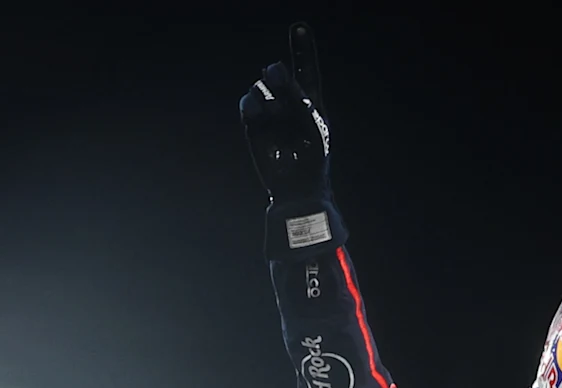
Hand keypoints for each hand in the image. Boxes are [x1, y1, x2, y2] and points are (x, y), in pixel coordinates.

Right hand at [239, 23, 329, 202]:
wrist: (297, 186)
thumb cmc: (313, 157)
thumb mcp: (313, 121)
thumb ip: (296, 94)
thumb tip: (271, 72)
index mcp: (311, 100)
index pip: (306, 68)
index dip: (302, 48)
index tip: (300, 27)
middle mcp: (289, 102)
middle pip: (279, 75)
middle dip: (278, 75)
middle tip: (275, 76)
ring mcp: (270, 112)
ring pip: (262, 87)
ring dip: (268, 97)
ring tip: (277, 119)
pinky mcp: (254, 123)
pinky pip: (249, 103)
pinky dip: (252, 105)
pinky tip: (257, 111)